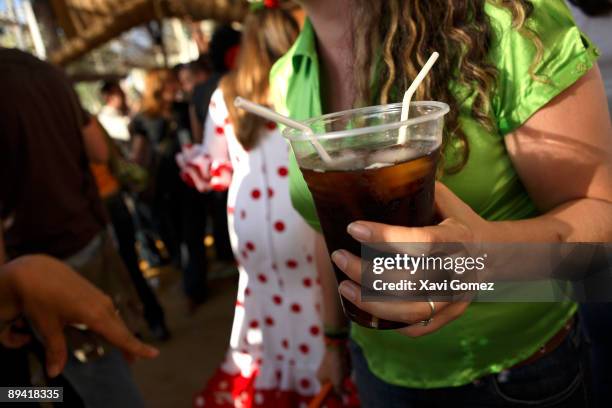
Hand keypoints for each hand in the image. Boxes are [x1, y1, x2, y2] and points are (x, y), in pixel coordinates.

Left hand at [2, 255, 158, 376]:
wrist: (35, 270)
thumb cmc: (40, 297)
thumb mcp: (47, 326)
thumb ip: (56, 349)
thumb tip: (55, 373)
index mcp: (95, 315)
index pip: (121, 336)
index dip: (136, 347)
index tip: (154, 354)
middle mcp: (103, 306)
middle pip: (121, 330)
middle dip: (129, 346)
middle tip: (133, 362)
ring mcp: (100, 298)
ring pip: (115, 321)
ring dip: (120, 335)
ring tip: (123, 350)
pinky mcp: (94, 294)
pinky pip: (109, 314)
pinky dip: (113, 325)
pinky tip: (107, 330)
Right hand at [317, 344, 349, 394]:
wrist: (337, 346)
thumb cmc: (335, 365)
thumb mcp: (338, 382)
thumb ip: (340, 392)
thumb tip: (344, 399)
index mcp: (321, 379)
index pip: (328, 392)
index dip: (336, 396)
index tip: (344, 397)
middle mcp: (324, 373)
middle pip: (336, 384)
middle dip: (343, 381)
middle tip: (347, 377)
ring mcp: (330, 366)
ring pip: (341, 376)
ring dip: (346, 374)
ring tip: (347, 367)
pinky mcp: (337, 360)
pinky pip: (344, 368)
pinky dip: (347, 368)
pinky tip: (348, 363)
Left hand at [331, 182, 492, 336]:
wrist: (493, 252)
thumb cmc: (456, 220)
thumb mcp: (443, 199)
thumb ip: (415, 189)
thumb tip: (372, 176)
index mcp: (459, 237)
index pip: (422, 241)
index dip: (386, 237)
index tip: (353, 228)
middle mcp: (461, 270)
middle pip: (410, 280)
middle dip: (366, 272)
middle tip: (339, 257)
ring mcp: (458, 296)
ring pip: (412, 310)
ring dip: (372, 302)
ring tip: (343, 287)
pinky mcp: (453, 314)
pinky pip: (420, 328)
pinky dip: (391, 322)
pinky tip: (366, 308)